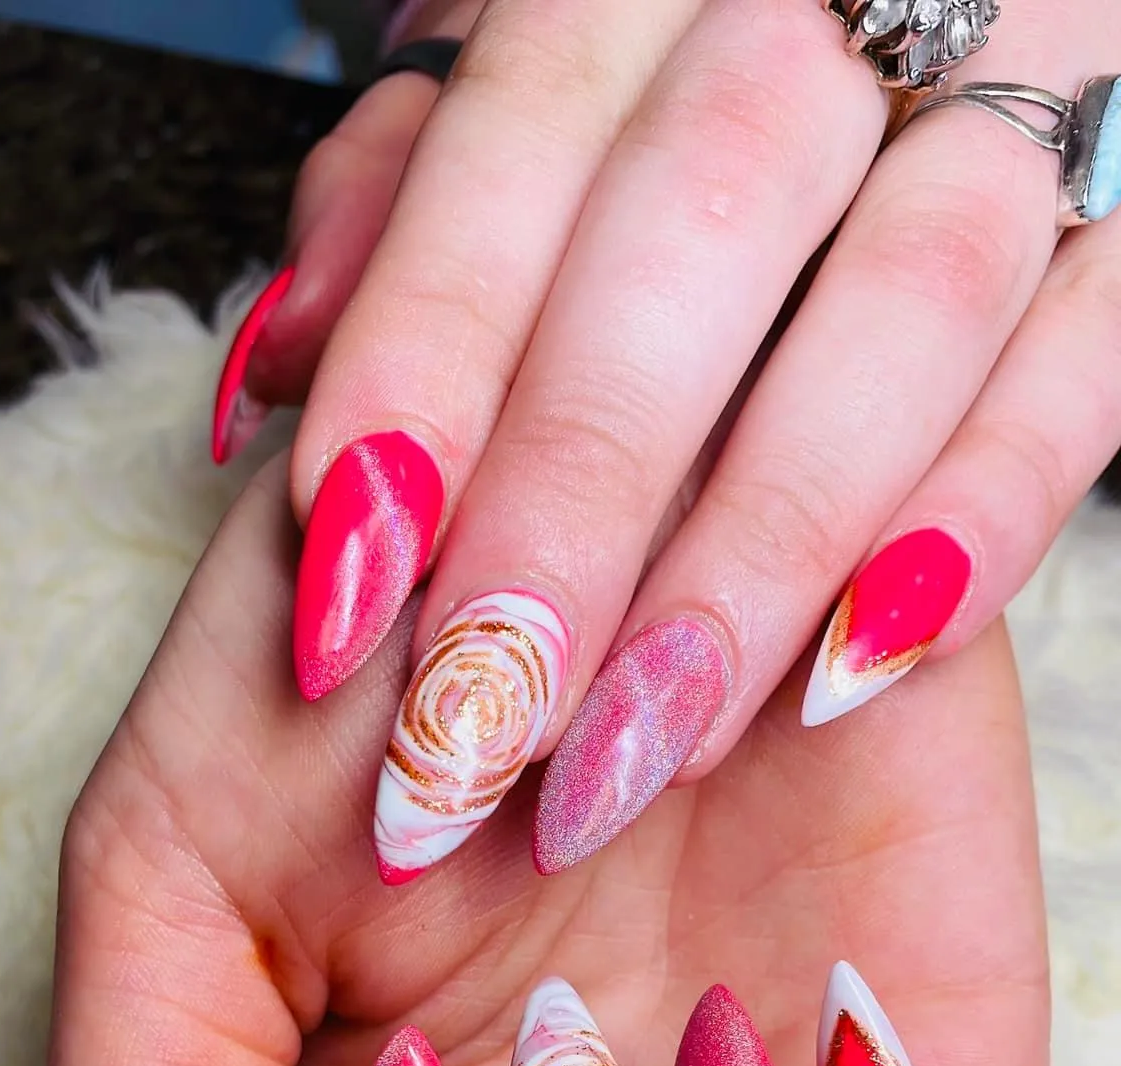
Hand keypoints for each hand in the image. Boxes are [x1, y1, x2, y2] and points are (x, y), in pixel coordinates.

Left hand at [219, 0, 1120, 888]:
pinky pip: (1092, 364)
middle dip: (581, 468)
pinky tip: (853, 665)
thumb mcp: (510, 166)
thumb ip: (402, 226)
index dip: (433, 333)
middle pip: (711, 203)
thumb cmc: (657, 180)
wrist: (908, 84)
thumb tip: (281, 352)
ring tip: (641, 736)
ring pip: (917, 288)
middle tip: (482, 699)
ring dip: (765, 531)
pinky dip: (982, 511)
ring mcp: (1023, 111)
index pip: (530, 114)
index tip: (351, 545)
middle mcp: (848, 5)